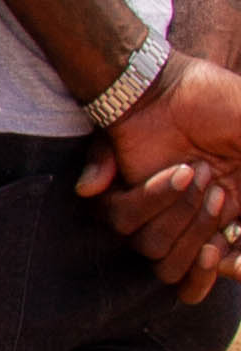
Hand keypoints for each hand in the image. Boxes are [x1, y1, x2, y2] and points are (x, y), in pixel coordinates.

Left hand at [92, 56, 240, 296]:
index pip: (219, 266)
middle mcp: (188, 218)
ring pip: (153, 248)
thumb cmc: (227, 108)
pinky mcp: (122, 193)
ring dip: (178, 216)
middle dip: (202, 233)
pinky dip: (148, 199)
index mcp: (226, 213)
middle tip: (216, 193)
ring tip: (195, 173)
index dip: (222, 270)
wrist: (178, 80)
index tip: (229, 261)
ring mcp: (154, 208)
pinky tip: (175, 171)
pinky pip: (121, 219)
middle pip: (183, 265)